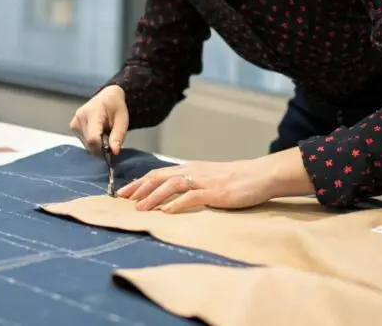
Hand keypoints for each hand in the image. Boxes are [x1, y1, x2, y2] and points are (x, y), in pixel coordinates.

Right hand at [70, 85, 128, 156]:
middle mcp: (80, 116)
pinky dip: (91, 142)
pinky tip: (97, 134)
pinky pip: (82, 140)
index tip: (111, 151)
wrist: (108, 97)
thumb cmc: (116, 108)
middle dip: (101, 148)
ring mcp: (75, 121)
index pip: (93, 138)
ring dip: (96, 145)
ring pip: (85, 144)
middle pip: (89, 143)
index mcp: (93, 112)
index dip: (102, 149)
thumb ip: (118, 137)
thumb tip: (114, 152)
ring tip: (104, 135)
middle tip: (110, 142)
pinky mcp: (73, 126)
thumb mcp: (122, 121)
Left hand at [116, 149, 312, 213]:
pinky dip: (176, 204)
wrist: (259, 174)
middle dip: (138, 188)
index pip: (158, 173)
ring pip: (170, 185)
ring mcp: (202, 181)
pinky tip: (166, 212)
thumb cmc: (236, 178)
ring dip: (152, 197)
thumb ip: (192, 184)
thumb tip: (174, 196)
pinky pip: (191, 197)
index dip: (139, 182)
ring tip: (139, 209)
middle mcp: (192, 171)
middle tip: (122, 200)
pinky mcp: (214, 191)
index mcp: (189, 168)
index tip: (124, 192)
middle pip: (158, 177)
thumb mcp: (209, 178)